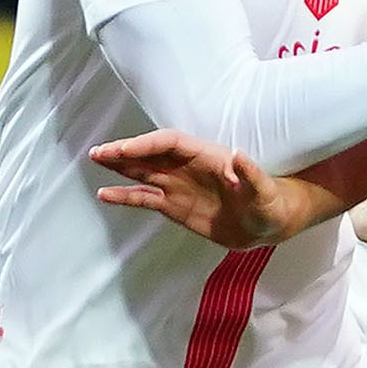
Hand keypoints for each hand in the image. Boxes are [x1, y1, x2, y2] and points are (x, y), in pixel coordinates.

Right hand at [89, 129, 304, 248]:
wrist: (269, 224)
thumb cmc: (271, 202)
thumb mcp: (265, 190)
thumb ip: (251, 174)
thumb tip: (238, 156)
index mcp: (207, 157)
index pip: (171, 143)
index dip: (148, 144)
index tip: (125, 150)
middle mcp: (188, 167)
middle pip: (151, 153)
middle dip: (125, 151)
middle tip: (99, 152)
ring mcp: (179, 186)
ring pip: (143, 171)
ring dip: (120, 166)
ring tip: (96, 159)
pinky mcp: (175, 206)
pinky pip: (145, 197)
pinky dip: (125, 196)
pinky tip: (105, 195)